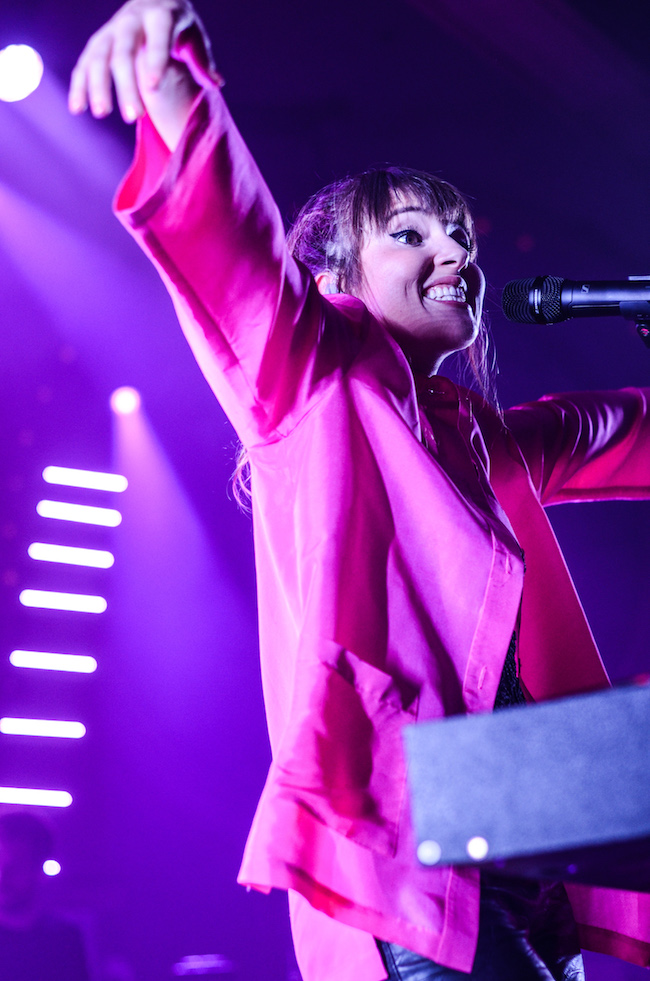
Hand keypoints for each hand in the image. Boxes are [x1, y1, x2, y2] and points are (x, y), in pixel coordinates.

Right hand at [69, 0, 219, 144]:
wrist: (152, 0)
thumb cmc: (180, 26)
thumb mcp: (194, 36)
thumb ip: (203, 60)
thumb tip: (216, 82)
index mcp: (160, 16)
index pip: (157, 38)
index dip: (154, 60)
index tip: (153, 88)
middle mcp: (131, 20)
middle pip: (124, 51)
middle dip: (126, 84)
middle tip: (133, 117)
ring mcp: (110, 31)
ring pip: (99, 57)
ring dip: (97, 85)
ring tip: (101, 113)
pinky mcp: (97, 43)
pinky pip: (84, 63)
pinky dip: (79, 85)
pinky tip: (77, 109)